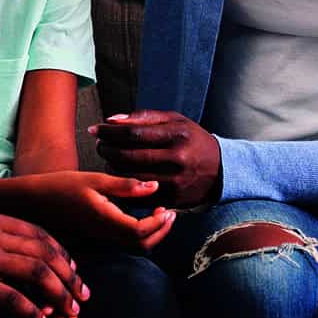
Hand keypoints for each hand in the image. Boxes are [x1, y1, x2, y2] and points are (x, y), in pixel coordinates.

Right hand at [0, 212, 86, 317]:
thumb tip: (9, 242)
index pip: (39, 234)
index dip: (61, 254)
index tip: (73, 271)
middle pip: (44, 253)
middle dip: (68, 276)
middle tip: (81, 295)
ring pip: (35, 273)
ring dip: (58, 294)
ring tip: (69, 311)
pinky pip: (11, 298)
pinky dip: (30, 311)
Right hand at [23, 172, 176, 251]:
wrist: (33, 203)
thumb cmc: (60, 187)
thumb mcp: (94, 179)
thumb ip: (125, 186)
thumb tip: (154, 187)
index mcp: (104, 220)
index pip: (140, 232)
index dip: (159, 223)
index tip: (167, 208)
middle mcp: (103, 235)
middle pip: (142, 246)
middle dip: (161, 231)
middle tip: (170, 213)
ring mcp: (99, 240)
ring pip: (134, 248)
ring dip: (152, 235)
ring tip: (159, 214)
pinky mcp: (96, 239)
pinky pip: (124, 244)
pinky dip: (139, 235)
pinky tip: (139, 217)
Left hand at [90, 111, 222, 207]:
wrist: (222, 169)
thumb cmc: (192, 140)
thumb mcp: (175, 121)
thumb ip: (143, 117)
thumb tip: (111, 120)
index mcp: (177, 134)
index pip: (133, 133)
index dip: (110, 132)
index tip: (95, 129)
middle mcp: (177, 158)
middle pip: (129, 156)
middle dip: (107, 149)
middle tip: (99, 145)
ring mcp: (175, 181)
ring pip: (131, 177)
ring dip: (112, 168)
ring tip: (108, 159)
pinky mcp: (172, 199)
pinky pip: (139, 194)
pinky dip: (124, 185)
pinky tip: (119, 176)